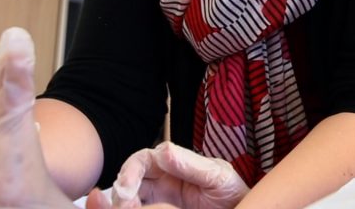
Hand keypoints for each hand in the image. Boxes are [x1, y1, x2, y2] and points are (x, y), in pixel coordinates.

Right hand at [86, 142, 248, 208]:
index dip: (130, 171)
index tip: (126, 189)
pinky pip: (140, 207)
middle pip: (130, 179)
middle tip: (125, 206)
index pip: (142, 160)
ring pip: (130, 196)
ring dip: (124, 203)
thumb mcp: (217, 177)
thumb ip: (192, 165)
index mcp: (174, 164)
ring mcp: (159, 198)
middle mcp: (162, 179)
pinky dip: (132, 208)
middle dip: (122, 190)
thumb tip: (164, 151)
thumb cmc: (232, 192)